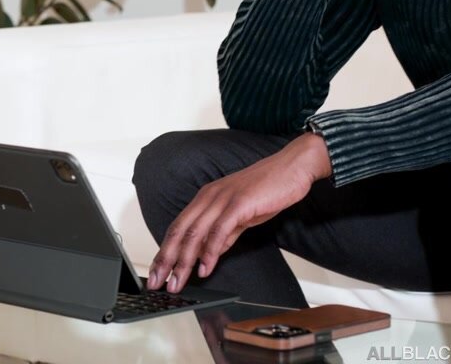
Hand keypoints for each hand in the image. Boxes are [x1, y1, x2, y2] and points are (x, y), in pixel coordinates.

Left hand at [147, 132, 331, 292]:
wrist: (292, 167)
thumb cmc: (267, 190)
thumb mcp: (240, 215)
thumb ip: (224, 234)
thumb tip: (210, 254)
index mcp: (205, 198)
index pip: (177, 228)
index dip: (164, 252)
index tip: (157, 272)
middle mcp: (208, 197)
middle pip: (179, 232)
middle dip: (166, 260)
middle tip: (157, 282)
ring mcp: (223, 199)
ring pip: (195, 233)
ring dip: (184, 261)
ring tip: (177, 281)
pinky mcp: (239, 203)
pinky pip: (219, 230)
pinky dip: (210, 252)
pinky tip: (205, 268)